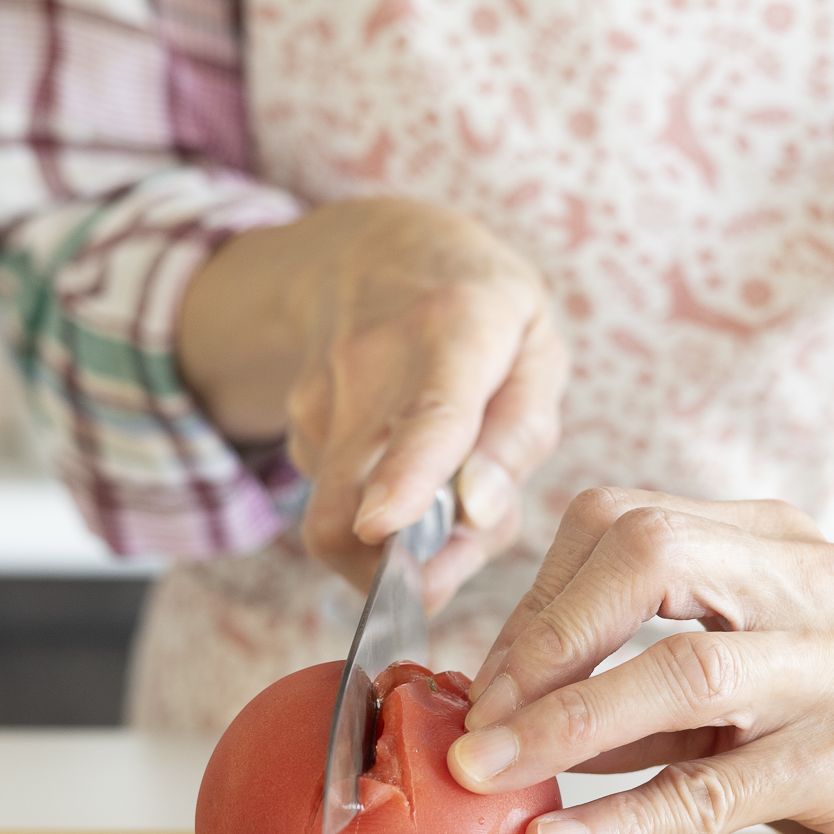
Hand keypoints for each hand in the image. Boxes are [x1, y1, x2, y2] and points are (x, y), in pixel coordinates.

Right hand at [179, 198, 566, 610]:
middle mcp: (373, 364)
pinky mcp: (297, 425)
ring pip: (345, 518)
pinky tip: (406, 467)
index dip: (404, 478)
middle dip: (383, 572)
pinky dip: (381, 507)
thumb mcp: (536, 349)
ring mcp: (322, 397)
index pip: (427, 416)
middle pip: (348, 499)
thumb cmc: (480, 309)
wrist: (369, 250)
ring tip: (444, 496)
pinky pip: (343, 501)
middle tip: (435, 584)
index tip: (382, 526)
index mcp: (455, 333)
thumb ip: (518, 436)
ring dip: (398, 541)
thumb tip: (476, 513)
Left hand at [443, 489, 833, 833]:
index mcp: (772, 539)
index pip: (623, 524)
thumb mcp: (735, 674)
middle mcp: (814, 580)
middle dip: (545, 640)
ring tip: (490, 776)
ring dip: (566, 725)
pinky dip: (624, 820)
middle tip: (480, 725)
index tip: (485, 685)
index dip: (536, 602)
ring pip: (686, 671)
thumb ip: (631, 677)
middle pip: (652, 556)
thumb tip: (494, 710)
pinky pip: (718, 789)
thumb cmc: (831, 724)